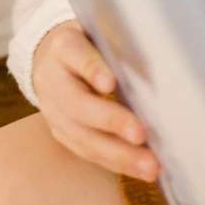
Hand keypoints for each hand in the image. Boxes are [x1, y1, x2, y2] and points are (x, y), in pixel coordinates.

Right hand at [32, 22, 157, 181]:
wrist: (51, 62)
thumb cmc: (89, 45)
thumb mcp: (98, 34)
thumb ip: (116, 48)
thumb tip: (152, 70)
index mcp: (63, 47)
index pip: (76, 54)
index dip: (93, 68)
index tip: (111, 82)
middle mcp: (52, 80)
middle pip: (78, 104)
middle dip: (111, 121)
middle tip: (141, 134)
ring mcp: (53, 112)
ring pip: (83, 137)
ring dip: (119, 155)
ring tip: (149, 165)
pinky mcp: (61, 135)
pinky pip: (88, 153)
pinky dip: (117, 164)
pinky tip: (141, 170)